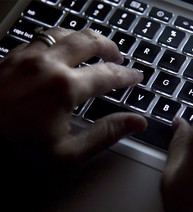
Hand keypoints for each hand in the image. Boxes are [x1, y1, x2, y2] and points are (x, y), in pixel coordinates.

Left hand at [0, 27, 146, 170]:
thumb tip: (137, 122)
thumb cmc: (16, 150)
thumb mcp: (68, 153)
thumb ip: (105, 134)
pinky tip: (62, 48)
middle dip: (109, 47)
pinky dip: (61, 39)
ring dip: (85, 38)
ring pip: (65, 33)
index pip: (108, 75)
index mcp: (64, 88)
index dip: (127, 76)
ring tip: (94, 47)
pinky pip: (43, 37)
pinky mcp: (11, 56)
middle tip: (118, 57)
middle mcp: (47, 64)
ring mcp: (27, 56)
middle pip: (89, 41)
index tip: (136, 77)